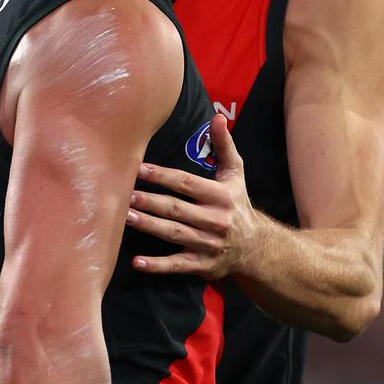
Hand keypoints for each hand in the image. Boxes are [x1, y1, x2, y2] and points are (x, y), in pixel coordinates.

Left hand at [126, 114, 258, 278]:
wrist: (257, 248)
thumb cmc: (238, 204)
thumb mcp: (236, 174)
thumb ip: (224, 145)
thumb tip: (218, 117)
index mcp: (221, 196)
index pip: (187, 184)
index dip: (163, 176)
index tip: (139, 169)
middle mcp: (215, 221)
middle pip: (177, 209)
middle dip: (151, 202)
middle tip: (127, 195)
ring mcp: (207, 245)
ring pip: (174, 234)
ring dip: (149, 226)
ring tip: (126, 218)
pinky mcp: (201, 265)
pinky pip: (177, 265)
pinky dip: (157, 266)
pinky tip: (137, 262)